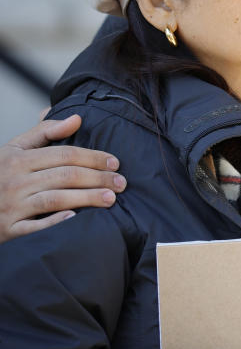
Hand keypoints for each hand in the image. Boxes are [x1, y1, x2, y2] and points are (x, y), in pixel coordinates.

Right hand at [0, 114, 124, 242]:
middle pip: (64, 176)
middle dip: (97, 178)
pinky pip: (35, 227)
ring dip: (86, 198)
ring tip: (111, 199)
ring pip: (55, 199)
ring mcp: (11, 206)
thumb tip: (77, 118)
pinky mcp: (9, 229)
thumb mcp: (14, 149)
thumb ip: (44, 133)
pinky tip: (76, 219)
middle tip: (121, 183)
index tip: (115, 163)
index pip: (64, 154)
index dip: (93, 157)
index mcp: (18, 159)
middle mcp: (15, 181)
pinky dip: (55, 222)